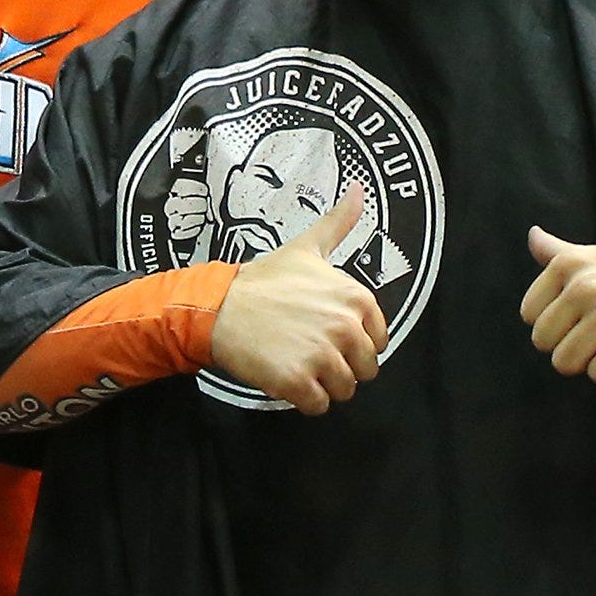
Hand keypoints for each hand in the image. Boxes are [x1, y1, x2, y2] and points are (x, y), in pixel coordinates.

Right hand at [207, 184, 388, 414]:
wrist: (217, 306)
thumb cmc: (263, 280)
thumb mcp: (307, 247)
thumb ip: (339, 223)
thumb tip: (361, 189)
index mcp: (356, 298)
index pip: (378, 342)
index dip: (352, 343)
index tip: (325, 333)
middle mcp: (346, 326)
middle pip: (364, 370)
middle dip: (339, 366)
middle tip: (307, 350)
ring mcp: (323, 355)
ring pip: (343, 390)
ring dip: (321, 385)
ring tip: (295, 362)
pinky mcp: (299, 382)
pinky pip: (319, 406)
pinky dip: (304, 401)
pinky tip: (285, 378)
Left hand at [520, 229, 595, 382]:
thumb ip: (560, 252)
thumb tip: (532, 235)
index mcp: (571, 263)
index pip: (529, 314)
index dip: (554, 323)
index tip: (579, 316)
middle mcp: (587, 284)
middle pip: (543, 342)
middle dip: (567, 346)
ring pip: (566, 362)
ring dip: (588, 362)